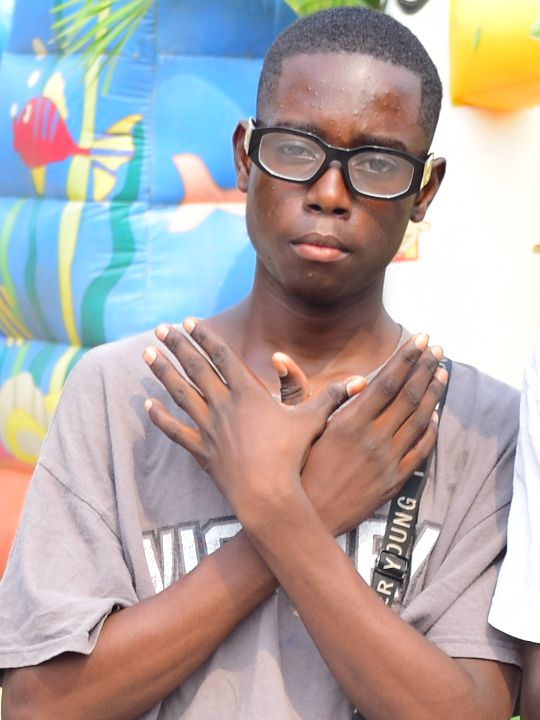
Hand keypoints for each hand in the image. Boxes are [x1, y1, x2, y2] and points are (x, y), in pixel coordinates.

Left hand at [143, 320, 365, 521]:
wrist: (268, 495)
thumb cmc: (292, 457)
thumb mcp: (313, 422)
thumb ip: (332, 398)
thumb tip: (361, 381)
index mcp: (248, 393)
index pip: (222, 357)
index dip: (206, 337)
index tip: (189, 321)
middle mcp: (223, 406)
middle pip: (196, 369)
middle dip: (178, 346)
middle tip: (160, 329)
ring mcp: (209, 429)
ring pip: (181, 394)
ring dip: (163, 373)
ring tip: (147, 355)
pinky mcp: (202, 452)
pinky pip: (176, 431)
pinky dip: (160, 418)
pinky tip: (146, 406)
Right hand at [273, 336, 447, 535]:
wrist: (306, 518)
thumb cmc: (295, 470)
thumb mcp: (294, 427)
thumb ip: (295, 389)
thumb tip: (281, 357)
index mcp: (349, 422)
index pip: (387, 381)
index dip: (406, 357)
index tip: (420, 339)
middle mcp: (373, 439)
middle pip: (408, 396)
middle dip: (425, 368)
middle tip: (437, 349)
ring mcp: (387, 461)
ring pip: (420, 421)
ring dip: (433, 394)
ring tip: (442, 373)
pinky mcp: (393, 482)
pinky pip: (420, 451)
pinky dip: (431, 431)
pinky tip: (436, 416)